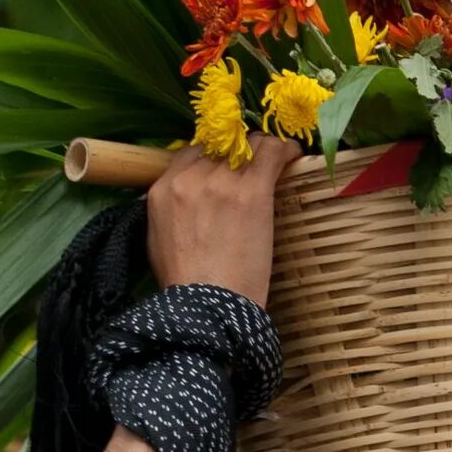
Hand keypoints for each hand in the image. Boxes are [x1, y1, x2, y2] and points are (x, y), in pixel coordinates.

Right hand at [145, 137, 298, 307]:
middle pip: (222, 146)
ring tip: (276, 160)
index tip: (228, 166)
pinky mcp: (251, 191)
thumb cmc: (185, 287)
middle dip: (239, 153)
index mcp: (162, 190)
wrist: (208, 307)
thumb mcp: (158, 242)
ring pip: (249, 144)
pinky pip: (271, 152)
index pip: (191, 152)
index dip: (213, 157)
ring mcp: (221, 182)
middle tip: (255, 167)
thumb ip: (170, 212)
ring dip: (263, 150)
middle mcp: (190, 178)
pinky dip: (284, 150)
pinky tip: (292, 154)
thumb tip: (186, 202)